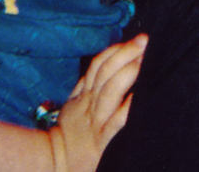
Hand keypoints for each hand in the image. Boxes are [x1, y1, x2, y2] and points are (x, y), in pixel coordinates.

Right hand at [52, 34, 147, 171]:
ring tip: (145, 59)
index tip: (135, 40)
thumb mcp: (71, 106)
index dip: (117, 50)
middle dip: (126, 53)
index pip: (99, 64)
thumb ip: (85, 86)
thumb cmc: (68, 134)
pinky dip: (128, 107)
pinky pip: (116, 120)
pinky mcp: (102, 139)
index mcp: (84, 94)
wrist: (54, 161)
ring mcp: (96, 119)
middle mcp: (90, 103)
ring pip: (110, 89)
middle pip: (106, 71)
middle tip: (144, 41)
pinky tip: (140, 97)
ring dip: (128, 72)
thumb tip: (101, 66)